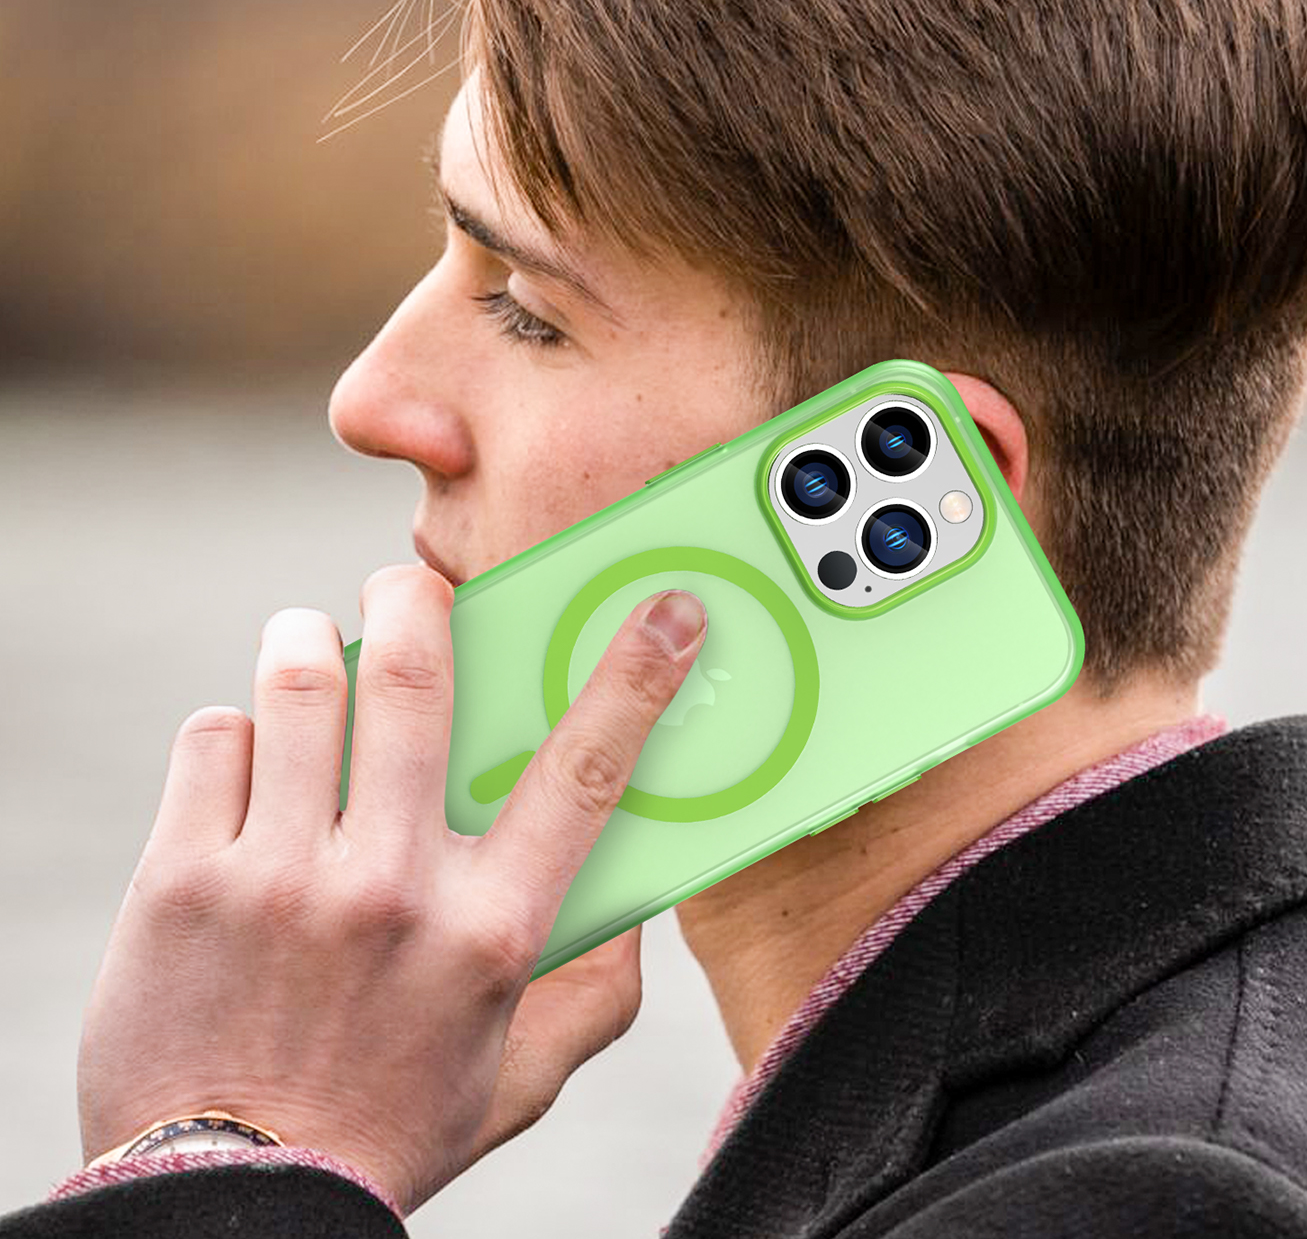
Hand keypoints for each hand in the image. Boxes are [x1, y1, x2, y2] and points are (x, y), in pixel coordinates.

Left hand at [76, 564, 707, 1214]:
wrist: (232, 1203)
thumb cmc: (386, 1127)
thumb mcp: (520, 1073)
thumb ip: (595, 991)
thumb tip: (635, 898)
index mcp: (490, 930)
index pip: (584, 773)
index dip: (637, 677)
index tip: (669, 609)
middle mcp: (392, 889)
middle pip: (416, 680)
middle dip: (415, 599)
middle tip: (408, 584)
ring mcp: (281, 880)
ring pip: (302, 684)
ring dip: (310, 640)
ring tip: (311, 646)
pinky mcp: (182, 882)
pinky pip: (216, 738)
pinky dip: (237, 727)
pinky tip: (247, 761)